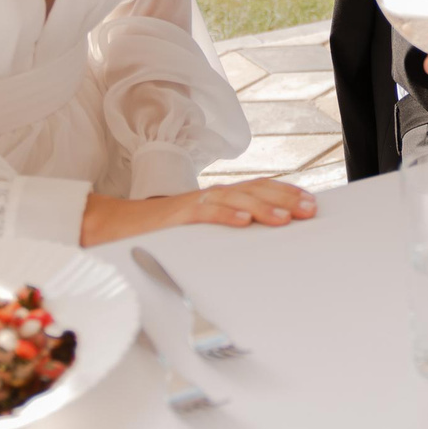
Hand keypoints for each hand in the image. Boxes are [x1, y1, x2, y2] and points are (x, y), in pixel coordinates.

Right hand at [81, 179, 317, 244]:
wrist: (115, 226)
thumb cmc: (162, 232)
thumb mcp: (202, 231)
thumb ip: (226, 230)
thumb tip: (258, 239)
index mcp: (219, 199)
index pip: (259, 189)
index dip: (286, 193)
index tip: (312, 203)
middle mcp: (211, 196)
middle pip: (254, 189)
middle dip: (285, 198)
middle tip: (310, 209)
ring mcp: (194, 203)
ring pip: (235, 199)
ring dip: (263, 206)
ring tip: (286, 217)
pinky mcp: (177, 216)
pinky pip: (204, 212)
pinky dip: (225, 215)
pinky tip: (244, 221)